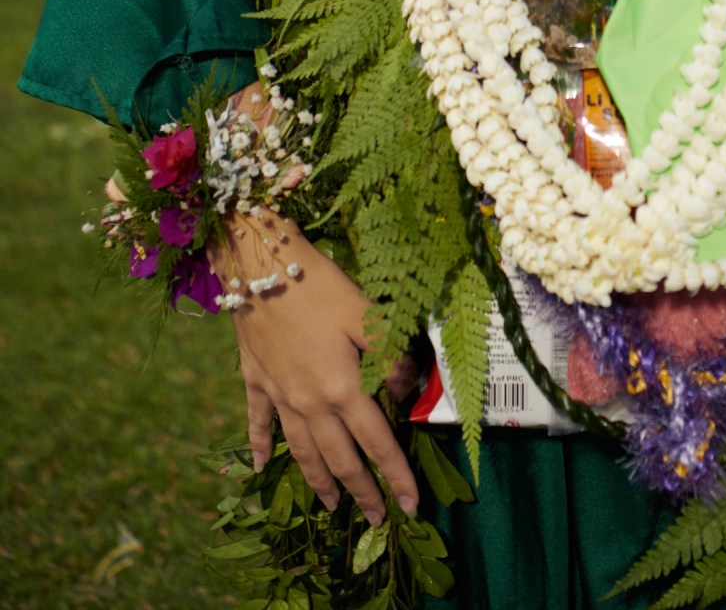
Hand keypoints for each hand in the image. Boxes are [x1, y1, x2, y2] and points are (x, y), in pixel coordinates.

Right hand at [210, 211, 418, 524]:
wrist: (261, 266)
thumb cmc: (320, 286)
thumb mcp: (367, 314)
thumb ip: (389, 355)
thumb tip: (407, 388)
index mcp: (342, 388)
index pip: (377, 442)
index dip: (395, 475)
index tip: (410, 505)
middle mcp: (309, 403)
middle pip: (339, 458)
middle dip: (360, 492)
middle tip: (375, 519)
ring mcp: (279, 395)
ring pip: (302, 451)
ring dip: (317, 481)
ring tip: (330, 506)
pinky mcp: (256, 381)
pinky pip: (257, 423)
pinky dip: (259, 447)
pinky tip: (258, 468)